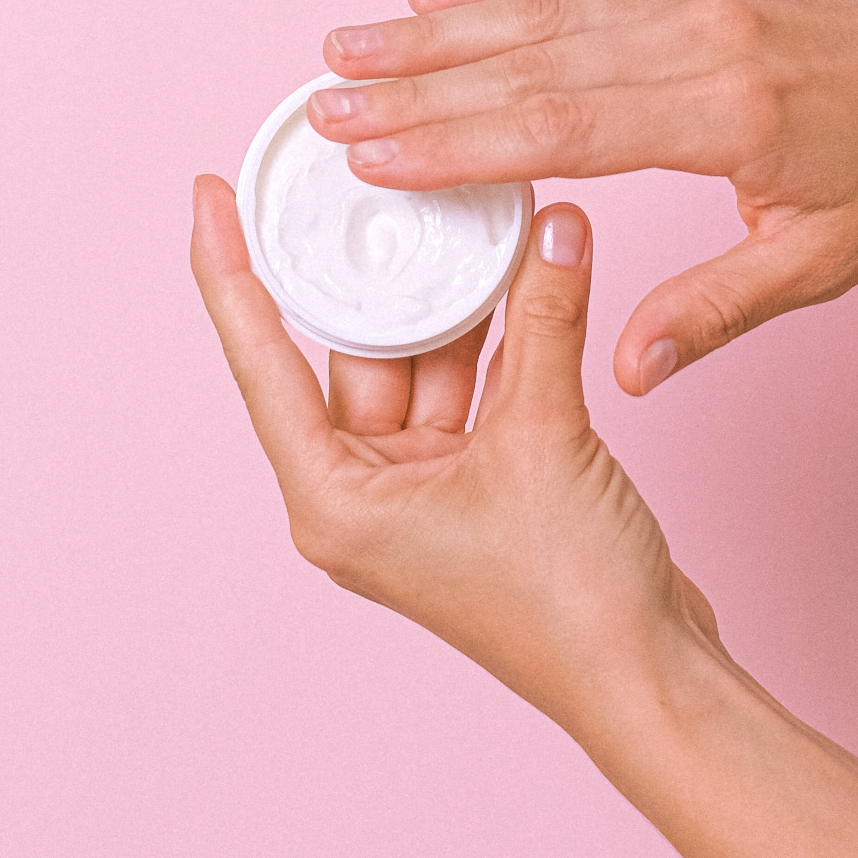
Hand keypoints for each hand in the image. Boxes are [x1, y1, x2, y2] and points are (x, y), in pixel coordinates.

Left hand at [192, 173, 857, 857]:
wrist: (647, 676)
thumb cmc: (569, 600)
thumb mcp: (545, 436)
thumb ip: (543, 321)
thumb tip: (553, 227)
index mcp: (334, 499)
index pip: (262, 361)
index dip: (230, 271)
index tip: (210, 194)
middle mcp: (364, 496)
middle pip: (352, 353)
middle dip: (378, 270)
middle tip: (374, 182)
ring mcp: (424, 493)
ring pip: (423, 365)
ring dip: (455, 299)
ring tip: (469, 210)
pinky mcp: (483, 488)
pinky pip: (476, 389)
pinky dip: (501, 337)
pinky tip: (524, 272)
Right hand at [306, 0, 857, 393]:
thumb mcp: (823, 264)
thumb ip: (715, 309)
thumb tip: (624, 367)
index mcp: (724, 118)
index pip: (557, 132)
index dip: (454, 145)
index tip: (370, 157)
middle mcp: (700, 41)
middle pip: (529, 62)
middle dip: (416, 87)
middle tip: (322, 107)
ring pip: (546, 7)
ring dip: (441, 27)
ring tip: (352, 44)